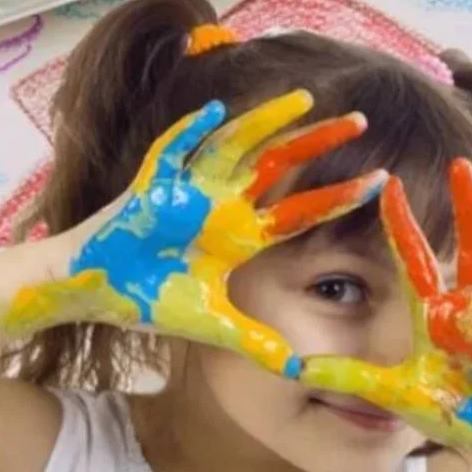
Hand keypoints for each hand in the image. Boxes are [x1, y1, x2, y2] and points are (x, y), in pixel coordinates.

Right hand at [0, 90, 385, 375]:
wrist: (92, 292)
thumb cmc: (148, 299)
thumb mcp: (213, 324)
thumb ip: (254, 342)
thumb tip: (296, 371)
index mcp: (242, 234)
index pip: (302, 211)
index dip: (338, 197)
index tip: (379, 181)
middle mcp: (223, 205)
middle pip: (279, 163)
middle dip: (317, 141)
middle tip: (360, 121)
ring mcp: (188, 190)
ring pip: (236, 144)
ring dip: (267, 121)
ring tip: (306, 99)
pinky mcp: (148, 186)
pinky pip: (171, 152)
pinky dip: (190, 132)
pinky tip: (215, 111)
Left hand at [302, 159, 471, 471]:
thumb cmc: (448, 412)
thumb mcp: (394, 393)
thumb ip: (349, 377)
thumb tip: (293, 367)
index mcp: (437, 315)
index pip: (415, 261)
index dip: (401, 225)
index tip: (389, 183)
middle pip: (471, 249)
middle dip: (466, 207)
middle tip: (460, 163)